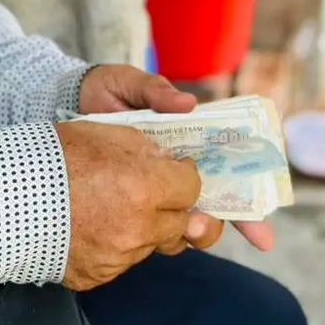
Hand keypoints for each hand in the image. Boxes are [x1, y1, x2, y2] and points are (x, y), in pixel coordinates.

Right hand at [55, 120, 201, 289]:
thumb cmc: (53, 158)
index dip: (181, 176)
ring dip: (140, 228)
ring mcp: (118, 258)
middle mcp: (138, 229)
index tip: (169, 171)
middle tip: (145, 192)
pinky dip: (112, 246)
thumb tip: (172, 165)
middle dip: (169, 207)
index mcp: (145, 189)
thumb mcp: (105, 133)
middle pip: (180, 224)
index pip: (191, 188)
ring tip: (106, 208)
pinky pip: (119, 262)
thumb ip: (148, 150)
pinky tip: (88, 227)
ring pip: (149, 244)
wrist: (2, 199)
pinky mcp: (97, 277)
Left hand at [74, 64, 276, 256]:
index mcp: (189, 141)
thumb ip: (155, 91)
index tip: (261, 231)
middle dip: (222, 227)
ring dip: (191, 233)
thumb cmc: (106, 91)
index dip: (247, 199)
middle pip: (214, 203)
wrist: (64, 103)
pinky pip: (149, 221)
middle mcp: (177, 167)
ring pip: (185, 218)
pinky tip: (153, 240)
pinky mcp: (128, 194)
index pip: (226, 170)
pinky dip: (157, 234)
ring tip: (179, 236)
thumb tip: (187, 104)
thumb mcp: (129, 83)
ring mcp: (153, 184)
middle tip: (203, 232)